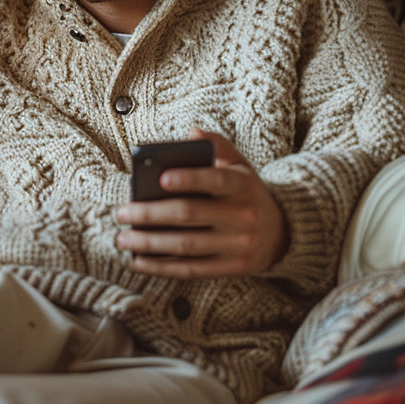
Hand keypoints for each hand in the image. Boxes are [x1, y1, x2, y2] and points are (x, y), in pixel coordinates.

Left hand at [114, 129, 288, 278]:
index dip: (189, 179)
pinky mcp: (233, 268)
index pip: (215, 179)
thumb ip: (216, 145)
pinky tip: (139, 261)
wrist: (282, 231)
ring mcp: (238, 244)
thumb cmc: (245, 190)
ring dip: (150, 243)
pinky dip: (162, 268)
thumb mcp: (239, 163)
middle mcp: (242, 215)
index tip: (160, 178)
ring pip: (187, 245)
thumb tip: (190, 134)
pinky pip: (193, 270)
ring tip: (122, 238)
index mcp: (242, 184)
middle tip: (121, 213)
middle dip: (150, 214)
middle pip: (190, 215)